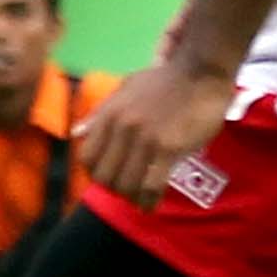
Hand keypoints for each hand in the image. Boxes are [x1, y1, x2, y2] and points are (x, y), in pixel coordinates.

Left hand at [74, 57, 234, 207]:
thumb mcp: (126, 88)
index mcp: (110, 113)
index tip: (109, 176)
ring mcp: (146, 139)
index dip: (95, 172)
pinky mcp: (169, 149)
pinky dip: (149, 201)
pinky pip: (152, 186)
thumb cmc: (164, 80)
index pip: (87, 157)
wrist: (201, 72)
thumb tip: (76, 132)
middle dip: (114, 188)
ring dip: (132, 197)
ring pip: (127, 185)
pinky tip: (151, 204)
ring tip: (139, 199)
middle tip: (127, 189)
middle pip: (104, 177)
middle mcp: (123, 127)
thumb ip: (101, 112)